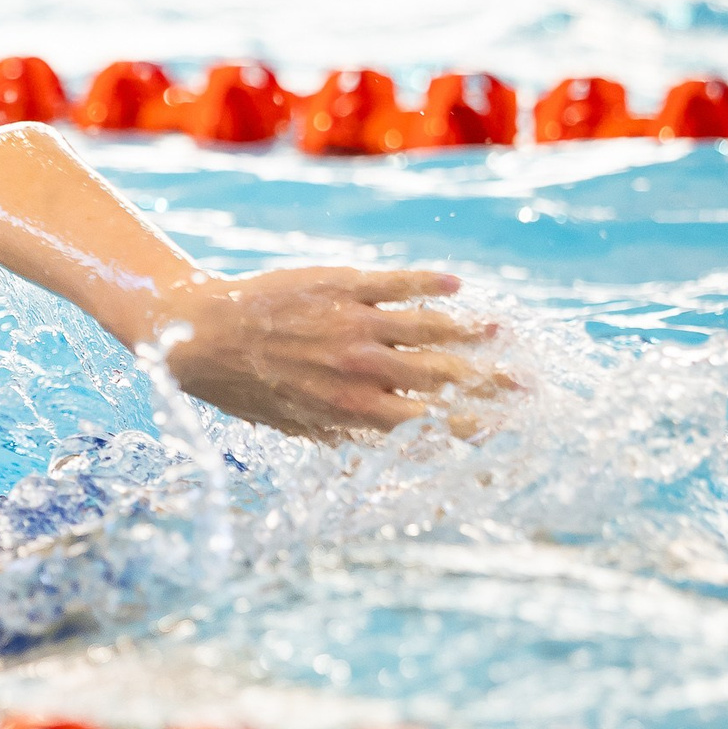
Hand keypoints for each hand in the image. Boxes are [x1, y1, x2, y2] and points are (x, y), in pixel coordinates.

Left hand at [144, 268, 501, 438]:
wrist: (200, 334)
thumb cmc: (247, 387)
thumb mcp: (297, 425)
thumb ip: (347, 431)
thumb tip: (389, 446)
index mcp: (353, 410)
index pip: (430, 422)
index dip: (473, 424)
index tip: (506, 425)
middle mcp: (361, 368)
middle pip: (445, 375)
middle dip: (491, 381)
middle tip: (527, 383)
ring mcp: (355, 322)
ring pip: (431, 326)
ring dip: (472, 329)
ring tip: (502, 329)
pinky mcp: (343, 284)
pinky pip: (400, 282)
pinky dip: (432, 284)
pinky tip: (457, 285)